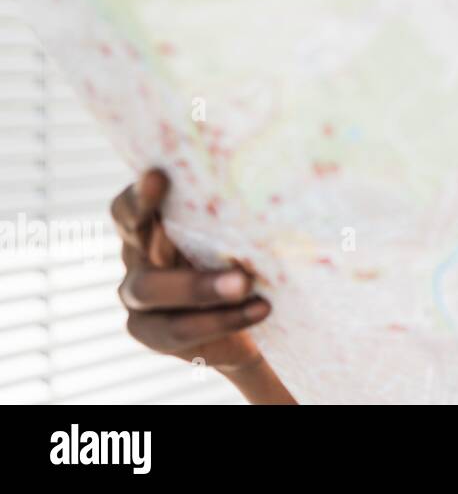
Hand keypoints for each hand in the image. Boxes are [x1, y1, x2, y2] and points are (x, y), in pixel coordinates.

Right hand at [110, 168, 269, 376]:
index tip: (159, 176)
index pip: (130, 207)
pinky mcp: (152, 332)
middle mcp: (138, 255)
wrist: (254, 313)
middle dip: (168, 229)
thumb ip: (244, 210)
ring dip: (200, 287)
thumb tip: (279, 172)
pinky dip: (221, 319)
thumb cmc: (248, 253)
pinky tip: (259, 309)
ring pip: (151, 289)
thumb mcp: (244, 229)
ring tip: (244, 283)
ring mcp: (138, 297)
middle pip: (135, 243)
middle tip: (220, 246)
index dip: (139, 194)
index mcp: (154, 223)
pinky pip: (178, 328)